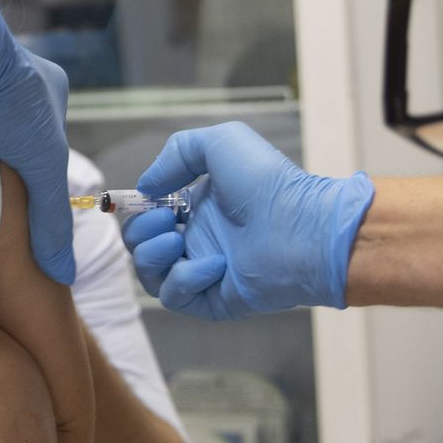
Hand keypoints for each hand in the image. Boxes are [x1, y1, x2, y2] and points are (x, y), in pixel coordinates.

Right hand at [124, 122, 374, 319]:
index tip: (146, 200)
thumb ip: (175, 154)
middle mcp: (196, 240)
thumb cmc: (268, 183)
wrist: (304, 226)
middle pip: (140, 247)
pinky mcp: (214, 300)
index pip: (148, 216)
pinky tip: (213, 264)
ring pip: (150, 277)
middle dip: (141, 232)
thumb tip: (147, 188)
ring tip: (177, 240)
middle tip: (168, 220)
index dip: (138, 210)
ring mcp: (203, 272)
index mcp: (196, 208)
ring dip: (152, 256)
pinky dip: (184, 280)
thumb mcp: (220, 143)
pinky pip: (176, 298)